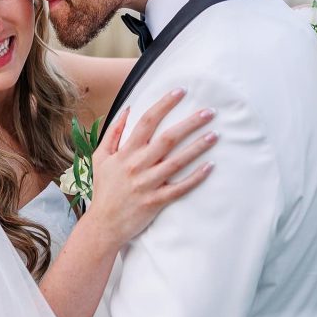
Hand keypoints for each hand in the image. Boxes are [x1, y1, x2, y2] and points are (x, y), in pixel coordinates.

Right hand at [87, 89, 215, 249]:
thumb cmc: (104, 189)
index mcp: (125, 152)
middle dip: (190, 123)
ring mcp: (148, 184)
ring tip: (215, 135)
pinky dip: (195, 177)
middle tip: (209, 112)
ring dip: (197, 147)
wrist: (103, 224)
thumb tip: (127, 109)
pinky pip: (180, 187)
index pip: (147, 121)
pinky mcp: (156, 201)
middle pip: (167, 139)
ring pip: (177, 162)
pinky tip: (210, 166)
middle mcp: (137, 165)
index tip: (181, 91)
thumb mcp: (101, 158)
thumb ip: (113, 132)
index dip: (164, 104)